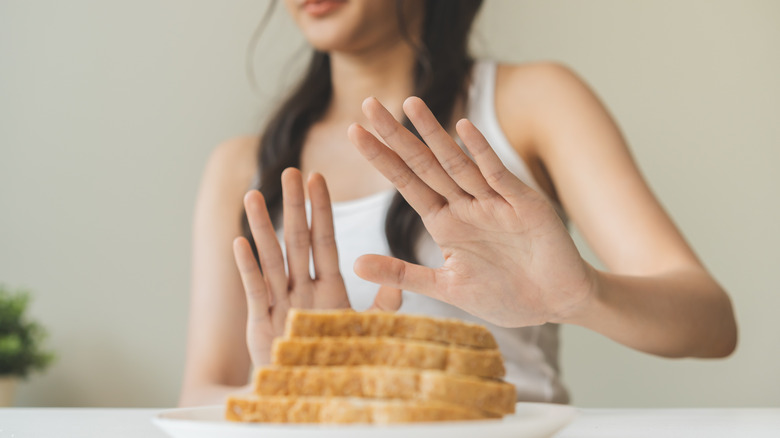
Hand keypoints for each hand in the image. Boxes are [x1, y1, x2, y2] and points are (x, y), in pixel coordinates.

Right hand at [232, 168, 400, 365]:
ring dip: (262, 227)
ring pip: (272, 257)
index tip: (318, 179)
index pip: (324, 240)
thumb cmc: (335, 360)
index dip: (320, 210)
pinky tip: (240, 242)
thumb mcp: (365, 331)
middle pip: (297, 240)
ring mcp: (280, 303)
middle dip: (294, 206)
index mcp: (328, 287)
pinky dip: (248, 268)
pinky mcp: (260, 322)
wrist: (310, 393)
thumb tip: (397, 282)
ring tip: (253, 194)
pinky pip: (254, 290)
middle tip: (290, 170)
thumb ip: (381, 307)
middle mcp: (302, 289)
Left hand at [347, 97, 595, 326]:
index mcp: (445, 222)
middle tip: (368, 104)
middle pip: (424, 164)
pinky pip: (497, 174)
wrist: (557, 304)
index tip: (354, 132)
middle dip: (396, 135)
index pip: (406, 183)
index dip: (381, 158)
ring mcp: (493, 202)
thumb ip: (402, 274)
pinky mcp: (523, 205)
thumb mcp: (445, 288)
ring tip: (408, 104)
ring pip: (456, 162)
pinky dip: (481, 152)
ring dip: (432, 134)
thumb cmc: (506, 296)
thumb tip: (354, 265)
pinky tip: (462, 127)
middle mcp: (465, 205)